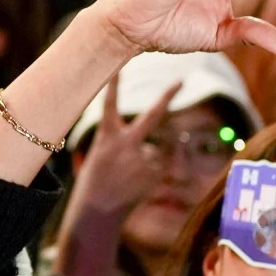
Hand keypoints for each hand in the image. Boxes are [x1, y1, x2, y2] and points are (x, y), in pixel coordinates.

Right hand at [73, 76, 179, 215]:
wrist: (96, 212)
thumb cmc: (95, 183)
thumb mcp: (102, 156)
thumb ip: (126, 145)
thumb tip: (156, 146)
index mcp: (107, 136)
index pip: (110, 103)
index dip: (116, 82)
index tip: (119, 63)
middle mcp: (127, 143)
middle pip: (153, 115)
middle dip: (167, 96)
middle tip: (181, 80)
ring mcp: (143, 159)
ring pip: (154, 152)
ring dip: (146, 162)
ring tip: (126, 179)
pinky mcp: (154, 175)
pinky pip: (157, 168)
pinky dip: (149, 175)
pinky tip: (134, 186)